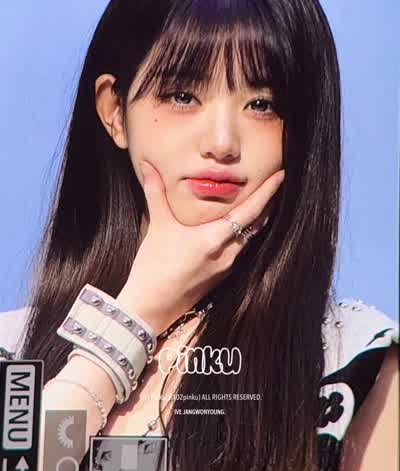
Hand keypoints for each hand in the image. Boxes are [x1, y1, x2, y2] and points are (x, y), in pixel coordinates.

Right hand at [116, 160, 284, 334]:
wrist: (151, 306)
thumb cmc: (153, 266)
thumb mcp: (157, 225)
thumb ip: (155, 192)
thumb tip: (146, 164)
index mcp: (214, 239)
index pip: (250, 211)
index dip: (267, 192)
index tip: (281, 176)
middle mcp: (227, 253)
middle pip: (257, 224)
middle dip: (269, 202)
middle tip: (277, 182)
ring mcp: (227, 267)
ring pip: (251, 237)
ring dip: (259, 218)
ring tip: (264, 200)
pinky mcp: (223, 276)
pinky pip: (242, 249)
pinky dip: (247, 233)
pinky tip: (242, 226)